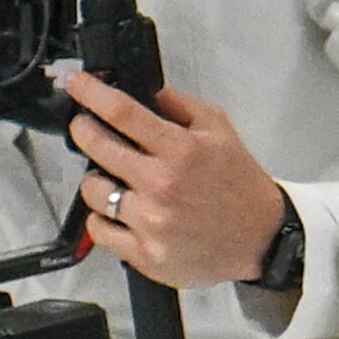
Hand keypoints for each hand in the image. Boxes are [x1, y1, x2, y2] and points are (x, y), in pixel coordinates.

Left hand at [66, 69, 284, 288]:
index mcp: (181, 150)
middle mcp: (162, 185)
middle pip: (97, 146)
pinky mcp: (145, 254)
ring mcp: (151, 222)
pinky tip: (118, 211)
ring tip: (114, 179)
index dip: (91, 92)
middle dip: (83, 129)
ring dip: (96, 179)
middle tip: (85, 126)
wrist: (261, 238)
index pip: (122, 112)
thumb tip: (146, 93)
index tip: (76, 84)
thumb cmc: (240, 185)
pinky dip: (102, 218)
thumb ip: (180, 106)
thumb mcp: (220, 130)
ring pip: (93, 190)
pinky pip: (100, 230)